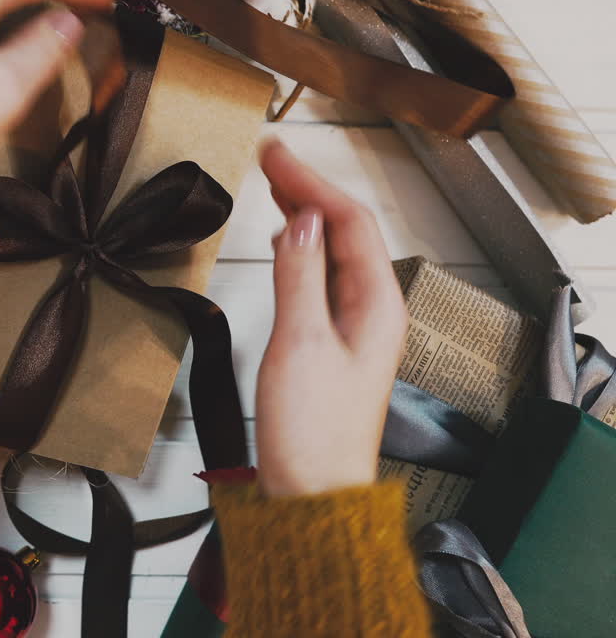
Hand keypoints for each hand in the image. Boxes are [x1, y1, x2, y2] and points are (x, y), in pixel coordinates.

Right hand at [254, 140, 407, 496]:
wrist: (313, 490)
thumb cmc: (313, 434)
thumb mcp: (299, 344)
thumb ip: (299, 278)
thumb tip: (299, 224)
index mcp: (375, 305)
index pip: (347, 221)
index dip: (310, 182)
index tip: (275, 155)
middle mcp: (371, 311)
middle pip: (343, 232)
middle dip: (307, 190)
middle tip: (270, 158)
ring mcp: (352, 328)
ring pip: (332, 253)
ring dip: (303, 215)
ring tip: (275, 185)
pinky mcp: (330, 344)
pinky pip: (320, 280)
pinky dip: (299, 251)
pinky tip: (285, 244)